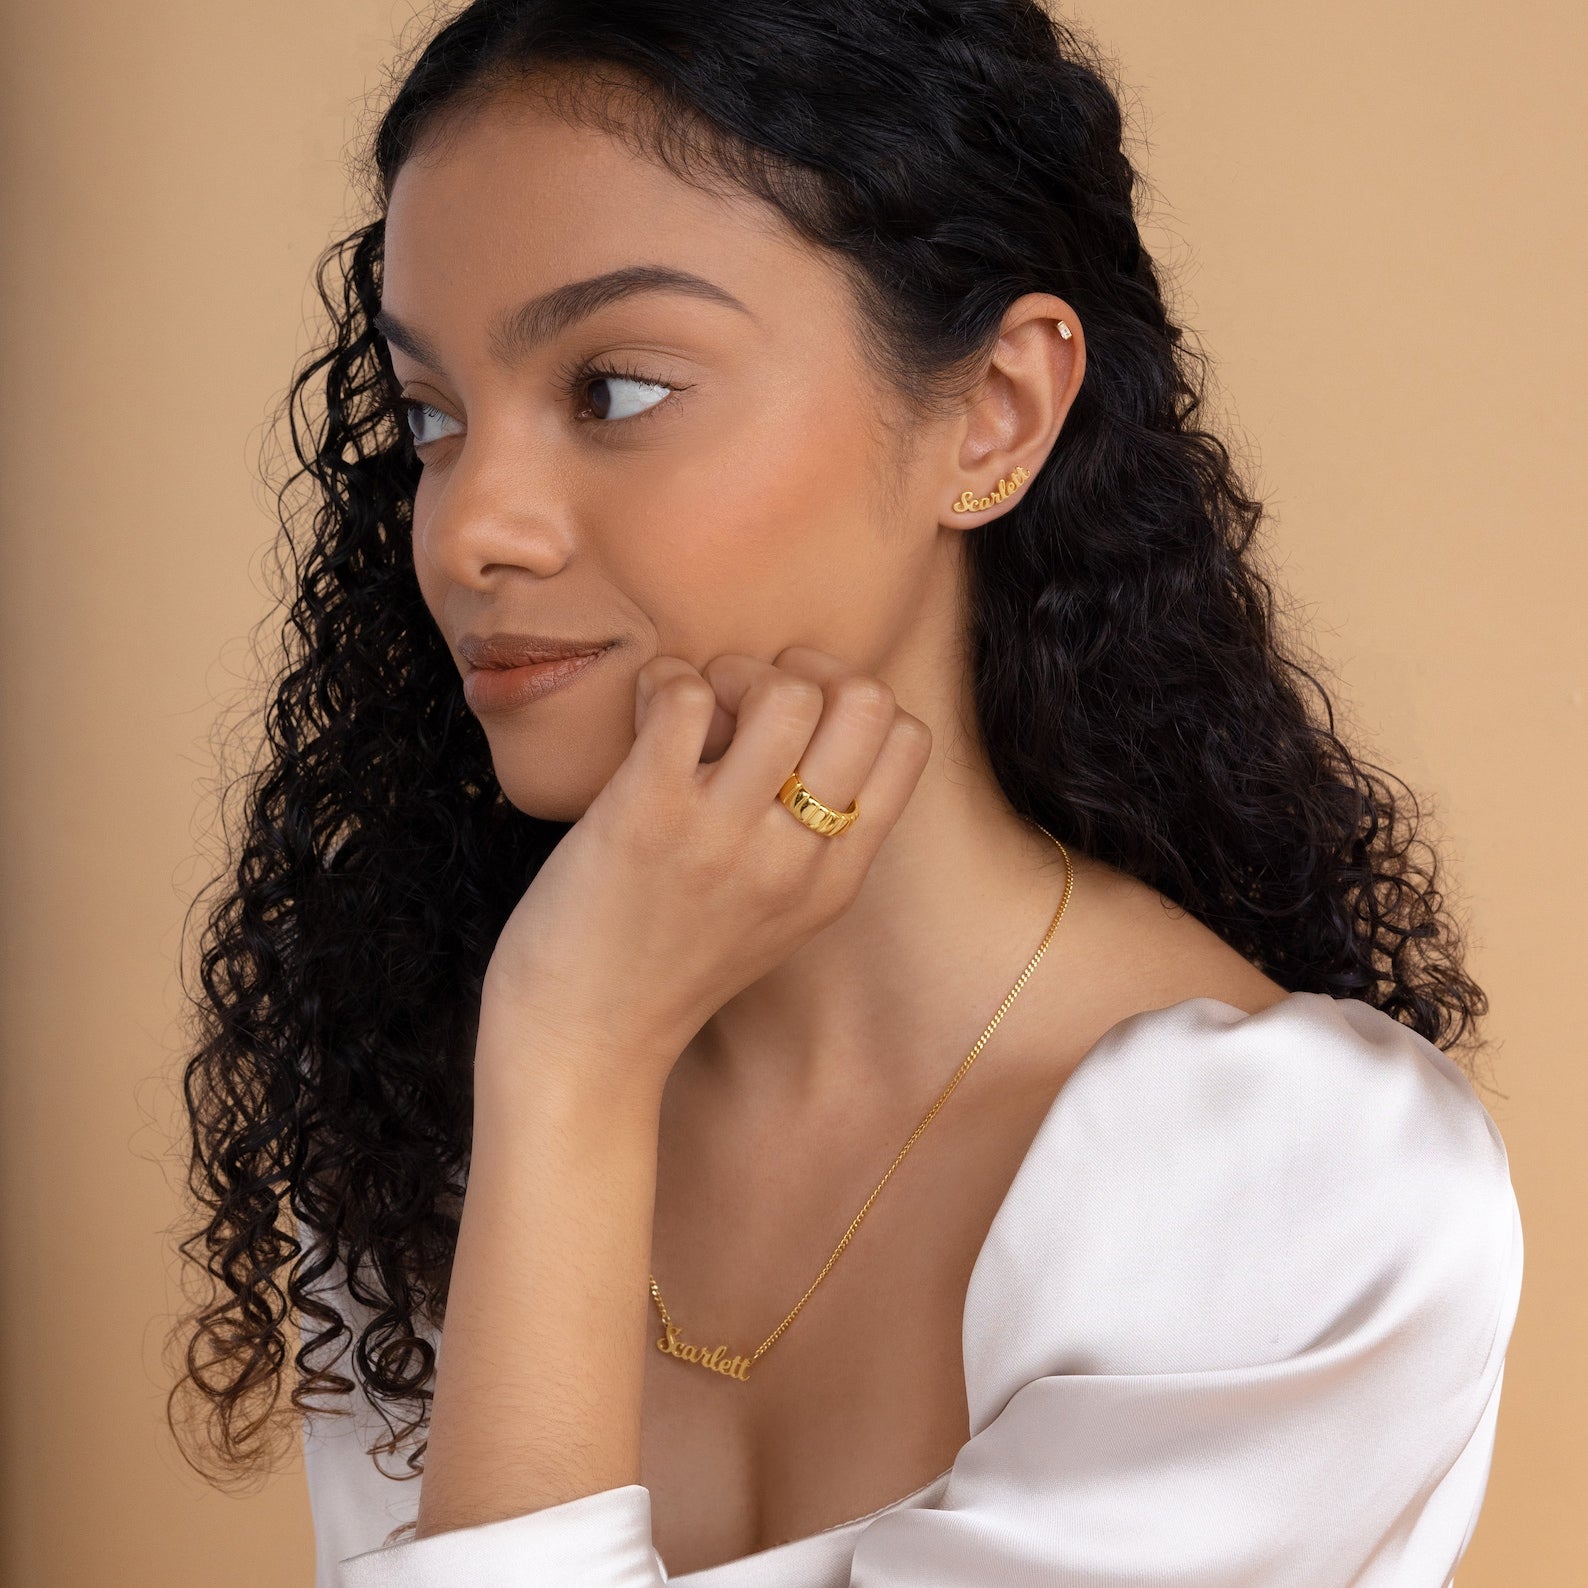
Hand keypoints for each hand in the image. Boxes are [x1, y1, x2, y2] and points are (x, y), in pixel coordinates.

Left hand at [479, 644, 932, 1100]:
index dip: (853, 700)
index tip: (796, 722)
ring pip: (783, 691)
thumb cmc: (666, 968)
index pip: (908, 741)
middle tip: (743, 704)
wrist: (582, 1043)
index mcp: (836, 879)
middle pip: (866, 701)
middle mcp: (795, 858)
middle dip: (803, 672)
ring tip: (692, 711)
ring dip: (731, 673)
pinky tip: (647, 716)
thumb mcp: (777, 919)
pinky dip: (667, 682)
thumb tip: (810, 724)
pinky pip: (687, 696)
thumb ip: (810, 843)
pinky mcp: (648, 817)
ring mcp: (724, 837)